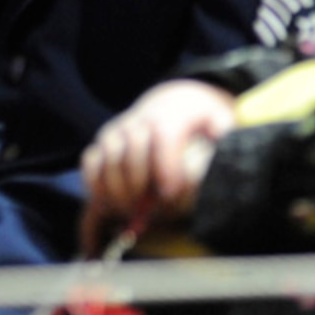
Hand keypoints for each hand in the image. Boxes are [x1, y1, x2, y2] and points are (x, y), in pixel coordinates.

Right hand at [78, 80, 236, 255]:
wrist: (172, 101)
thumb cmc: (198, 119)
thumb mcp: (218, 118)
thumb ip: (223, 131)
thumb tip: (220, 139)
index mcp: (168, 113)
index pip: (162, 137)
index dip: (164, 165)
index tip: (170, 192)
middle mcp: (137, 120)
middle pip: (131, 152)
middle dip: (138, 185)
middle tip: (149, 210)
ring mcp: (116, 132)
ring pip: (107, 159)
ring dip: (117, 190)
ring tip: (131, 212)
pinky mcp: (102, 144)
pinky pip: (91, 163)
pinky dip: (96, 185)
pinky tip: (110, 206)